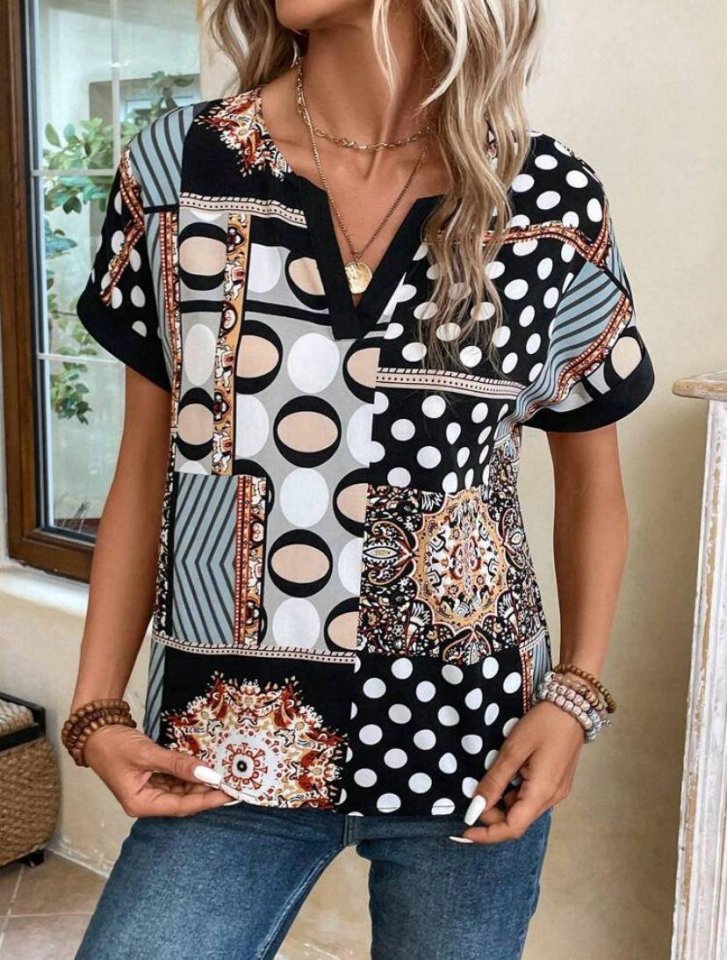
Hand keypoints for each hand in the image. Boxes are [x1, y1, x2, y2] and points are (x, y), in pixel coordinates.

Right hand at [83, 724, 230, 817]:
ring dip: (201, 782)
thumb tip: (209, 774)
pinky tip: (206, 767)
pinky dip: (190, 774)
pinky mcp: (153, 778)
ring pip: (182, 790)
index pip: (181, 806)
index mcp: (141, 804)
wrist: (96, 730)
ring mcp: (150, 790)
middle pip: (184, 801)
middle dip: (208, 791)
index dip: (207, 800)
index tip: (229, 793)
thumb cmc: (114, 745)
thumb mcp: (147, 754)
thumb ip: (178, 764)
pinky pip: (176, 780)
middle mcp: (147, 802)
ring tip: (224, 774)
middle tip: (234, 782)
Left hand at [461, 701, 584, 842]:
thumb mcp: (513, 750)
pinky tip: (506, 776)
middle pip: (518, 821)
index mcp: (542, 793)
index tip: (465, 831)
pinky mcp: (557, 783)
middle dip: (492, 816)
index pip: (512, 828)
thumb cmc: (543, 724)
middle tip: (474, 795)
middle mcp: (552, 798)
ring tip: (489, 781)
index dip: (487, 834)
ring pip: (524, 809)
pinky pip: (532, 797)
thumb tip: (476, 807)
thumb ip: (494, 781)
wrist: (572, 705)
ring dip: (503, 803)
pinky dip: (514, 793)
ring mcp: (557, 791)